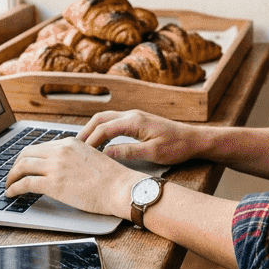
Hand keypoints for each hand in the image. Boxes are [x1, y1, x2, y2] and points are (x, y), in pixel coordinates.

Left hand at [4, 137, 140, 217]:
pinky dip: (14, 188)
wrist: (119, 188)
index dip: (28, 157)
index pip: (40, 146)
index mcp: (69, 143)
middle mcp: (60, 151)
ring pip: (21, 167)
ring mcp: (55, 166)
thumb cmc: (111, 178)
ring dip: (11, 177)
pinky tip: (11, 194)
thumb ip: (74, 158)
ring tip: (8, 186)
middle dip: (16, 165)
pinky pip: (24, 183)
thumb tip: (63, 167)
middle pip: (26, 153)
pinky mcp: (53, 184)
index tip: (24, 165)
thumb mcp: (90, 157)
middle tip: (13, 175)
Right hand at [79, 109, 206, 165]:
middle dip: (85, 132)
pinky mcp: (137, 121)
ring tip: (82, 145)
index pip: (104, 128)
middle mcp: (132, 115)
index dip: (90, 141)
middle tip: (74, 147)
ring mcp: (134, 116)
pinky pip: (113, 122)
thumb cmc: (177, 147)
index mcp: (134, 121)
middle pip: (100, 119)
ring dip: (92, 129)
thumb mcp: (153, 153)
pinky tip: (99, 142)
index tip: (80, 153)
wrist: (194, 139)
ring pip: (106, 118)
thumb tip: (106, 154)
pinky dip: (102, 130)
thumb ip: (129, 152)